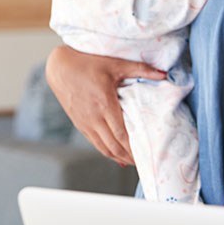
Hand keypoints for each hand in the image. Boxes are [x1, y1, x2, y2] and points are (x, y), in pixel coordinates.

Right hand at [45, 45, 164, 165]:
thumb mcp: (116, 64)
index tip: (146, 154)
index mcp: (104, 104)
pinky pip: (94, 142)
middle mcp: (93, 117)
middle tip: (144, 162)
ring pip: (102, 147)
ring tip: (133, 162)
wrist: (60, 66)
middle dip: (129, 156)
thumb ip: (140, 69)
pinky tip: (116, 156)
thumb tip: (163, 73)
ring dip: (118, 157)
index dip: (133, 148)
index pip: (121, 134)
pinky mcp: (79, 123)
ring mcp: (84, 122)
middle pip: (113, 145)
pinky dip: (106, 151)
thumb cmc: (87, 62)